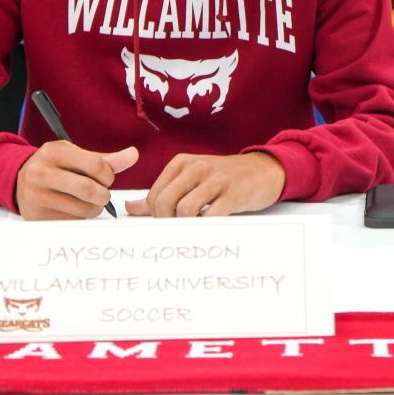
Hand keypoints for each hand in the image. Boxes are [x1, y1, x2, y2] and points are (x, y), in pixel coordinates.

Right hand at [16, 140, 138, 219]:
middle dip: (103, 194)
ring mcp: (37, 196)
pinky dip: (80, 217)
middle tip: (103, 194)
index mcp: (53, 152)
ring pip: (82, 209)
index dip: (108, 175)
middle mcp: (41, 173)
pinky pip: (72, 222)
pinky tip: (74, 208)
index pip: (96, 165)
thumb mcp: (75, 155)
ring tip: (89, 202)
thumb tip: (133, 155)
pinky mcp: (37, 216)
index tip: (106, 178)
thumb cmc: (54, 165)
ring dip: (94, 209)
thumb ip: (105, 159)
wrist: (20, 180)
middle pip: (88, 189)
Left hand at [125, 150, 284, 218]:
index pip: (154, 196)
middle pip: (164, 203)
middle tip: (179, 231)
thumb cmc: (224, 179)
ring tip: (195, 228)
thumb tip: (130, 208)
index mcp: (181, 163)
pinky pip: (210, 216)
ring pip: (184, 210)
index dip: (156, 217)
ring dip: (186, 226)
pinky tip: (210, 226)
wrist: (264, 170)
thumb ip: (162, 194)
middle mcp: (196, 167)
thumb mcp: (191, 180)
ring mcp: (215, 179)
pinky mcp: (233, 193)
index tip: (169, 224)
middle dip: (167, 223)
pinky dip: (205, 227)